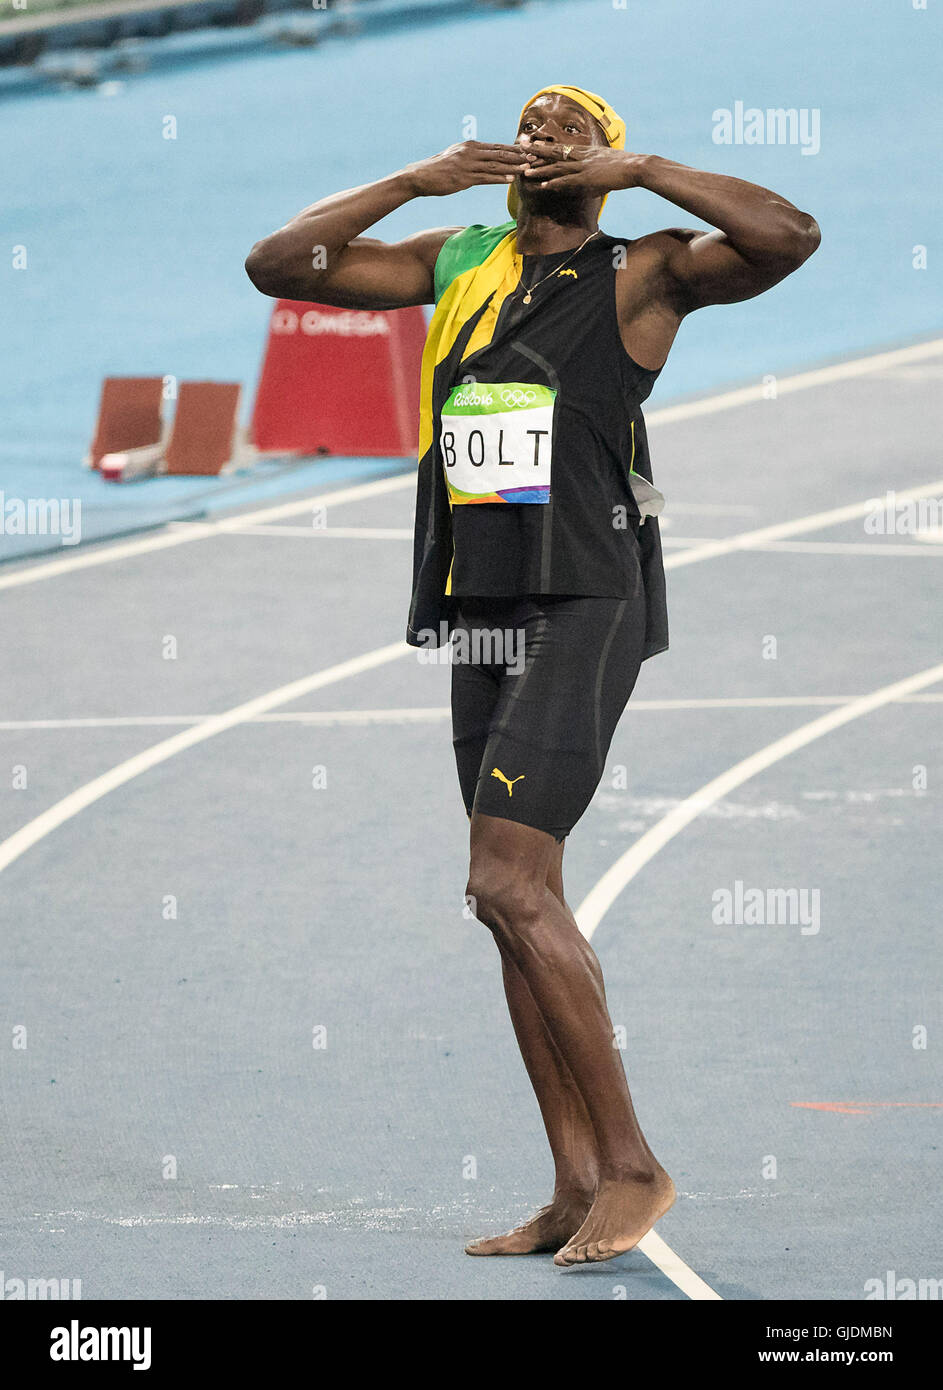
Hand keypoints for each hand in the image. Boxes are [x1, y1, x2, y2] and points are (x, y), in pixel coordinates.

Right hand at [404, 141, 534, 196]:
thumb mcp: (456, 157)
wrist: (420, 176)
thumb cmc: (438, 169)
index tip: (528, 150)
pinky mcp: (463, 178)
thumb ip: (471, 157)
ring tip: (527, 169)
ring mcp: (467, 165)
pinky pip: (485, 178)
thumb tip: (484, 159)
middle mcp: (470, 152)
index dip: (513, 149)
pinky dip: (499, 178)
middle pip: (499, 153)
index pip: (496, 147)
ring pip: (495, 165)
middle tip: (534, 157)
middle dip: (518, 156)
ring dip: (513, 167)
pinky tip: (510, 179)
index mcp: (470, 146)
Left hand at [522, 144, 645, 194]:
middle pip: (555, 152)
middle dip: (537, 151)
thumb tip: (591, 174)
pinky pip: (568, 181)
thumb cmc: (627, 165)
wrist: (637, 166)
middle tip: (521, 149)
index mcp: (587, 151)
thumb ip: (597, 165)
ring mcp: (584, 167)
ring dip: (541, 169)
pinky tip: (544, 186)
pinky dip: (555, 183)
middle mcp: (583, 156)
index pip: (562, 147)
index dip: (546, 146)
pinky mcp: (588, 178)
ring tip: (526, 170)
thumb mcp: (608, 161)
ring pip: (558, 166)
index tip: (532, 145)